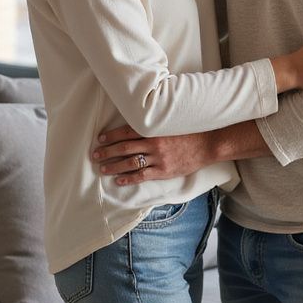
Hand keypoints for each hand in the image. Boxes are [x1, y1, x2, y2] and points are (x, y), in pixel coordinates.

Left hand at [91, 124, 215, 184]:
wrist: (208, 143)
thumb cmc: (190, 130)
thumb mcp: (170, 122)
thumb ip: (154, 124)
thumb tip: (138, 122)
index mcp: (153, 129)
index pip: (126, 132)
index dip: (111, 136)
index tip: (100, 139)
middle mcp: (153, 143)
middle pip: (124, 148)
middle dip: (107, 152)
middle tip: (95, 155)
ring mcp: (158, 158)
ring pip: (130, 163)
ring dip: (114, 166)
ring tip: (103, 168)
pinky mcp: (163, 171)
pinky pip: (142, 175)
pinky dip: (129, 178)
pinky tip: (119, 180)